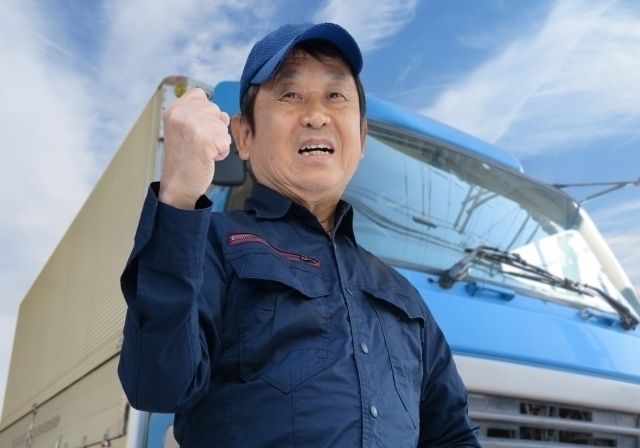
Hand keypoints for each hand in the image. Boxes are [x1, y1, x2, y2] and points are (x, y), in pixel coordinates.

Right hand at [159, 88, 230, 208]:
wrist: (178, 185)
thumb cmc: (185, 159)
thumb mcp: (186, 129)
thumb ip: (203, 116)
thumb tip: (225, 116)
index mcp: (173, 108)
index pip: (200, 95)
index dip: (204, 113)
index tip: (194, 130)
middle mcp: (180, 113)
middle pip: (215, 110)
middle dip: (213, 129)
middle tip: (197, 144)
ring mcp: (192, 125)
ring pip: (222, 127)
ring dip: (218, 142)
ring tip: (201, 152)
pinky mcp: (204, 139)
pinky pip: (226, 141)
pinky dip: (221, 152)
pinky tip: (207, 158)